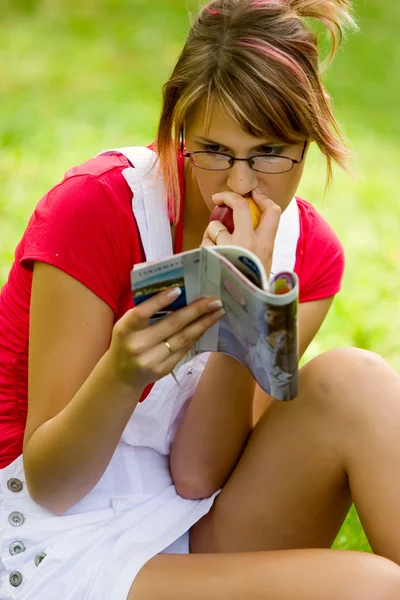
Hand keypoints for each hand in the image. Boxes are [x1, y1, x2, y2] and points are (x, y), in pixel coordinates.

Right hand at [108, 288, 224, 388]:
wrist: (121, 376)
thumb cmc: (126, 342)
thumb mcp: (127, 326)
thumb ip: (145, 312)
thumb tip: (177, 292)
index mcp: (125, 329)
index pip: (142, 313)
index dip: (159, 301)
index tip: (179, 289)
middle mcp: (137, 345)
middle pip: (171, 325)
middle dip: (196, 310)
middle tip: (214, 300)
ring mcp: (151, 360)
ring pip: (183, 338)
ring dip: (203, 323)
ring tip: (217, 312)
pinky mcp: (163, 369)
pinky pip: (184, 349)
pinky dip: (197, 335)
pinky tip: (206, 325)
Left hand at [202, 188, 280, 277]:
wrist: (244, 309)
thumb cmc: (252, 285)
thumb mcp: (264, 263)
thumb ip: (260, 244)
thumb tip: (250, 221)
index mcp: (267, 244)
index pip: (272, 211)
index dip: (262, 197)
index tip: (254, 193)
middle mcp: (250, 243)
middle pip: (240, 206)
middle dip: (228, 197)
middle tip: (220, 198)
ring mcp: (230, 250)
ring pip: (216, 226)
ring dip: (211, 231)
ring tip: (214, 243)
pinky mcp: (213, 257)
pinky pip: (204, 243)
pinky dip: (204, 247)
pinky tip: (209, 258)